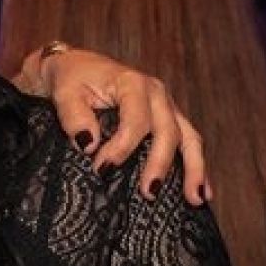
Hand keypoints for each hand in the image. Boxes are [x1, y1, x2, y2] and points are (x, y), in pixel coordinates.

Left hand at [23, 45, 207, 205]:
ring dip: (194, 169)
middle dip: (160, 164)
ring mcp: (165, 105)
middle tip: (148, 192)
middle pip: (168, 131)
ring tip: (196, 199)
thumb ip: (74, 116)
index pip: (136, 121)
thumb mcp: (64, 93)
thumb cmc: (70, 78)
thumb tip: (89, 144)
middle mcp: (156, 93)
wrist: (74, 66)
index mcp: (132, 83)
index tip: (101, 169)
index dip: (121, 148)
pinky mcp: (167, 117)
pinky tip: (202, 191)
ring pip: (189, 137)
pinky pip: (188, 141)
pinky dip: (196, 166)